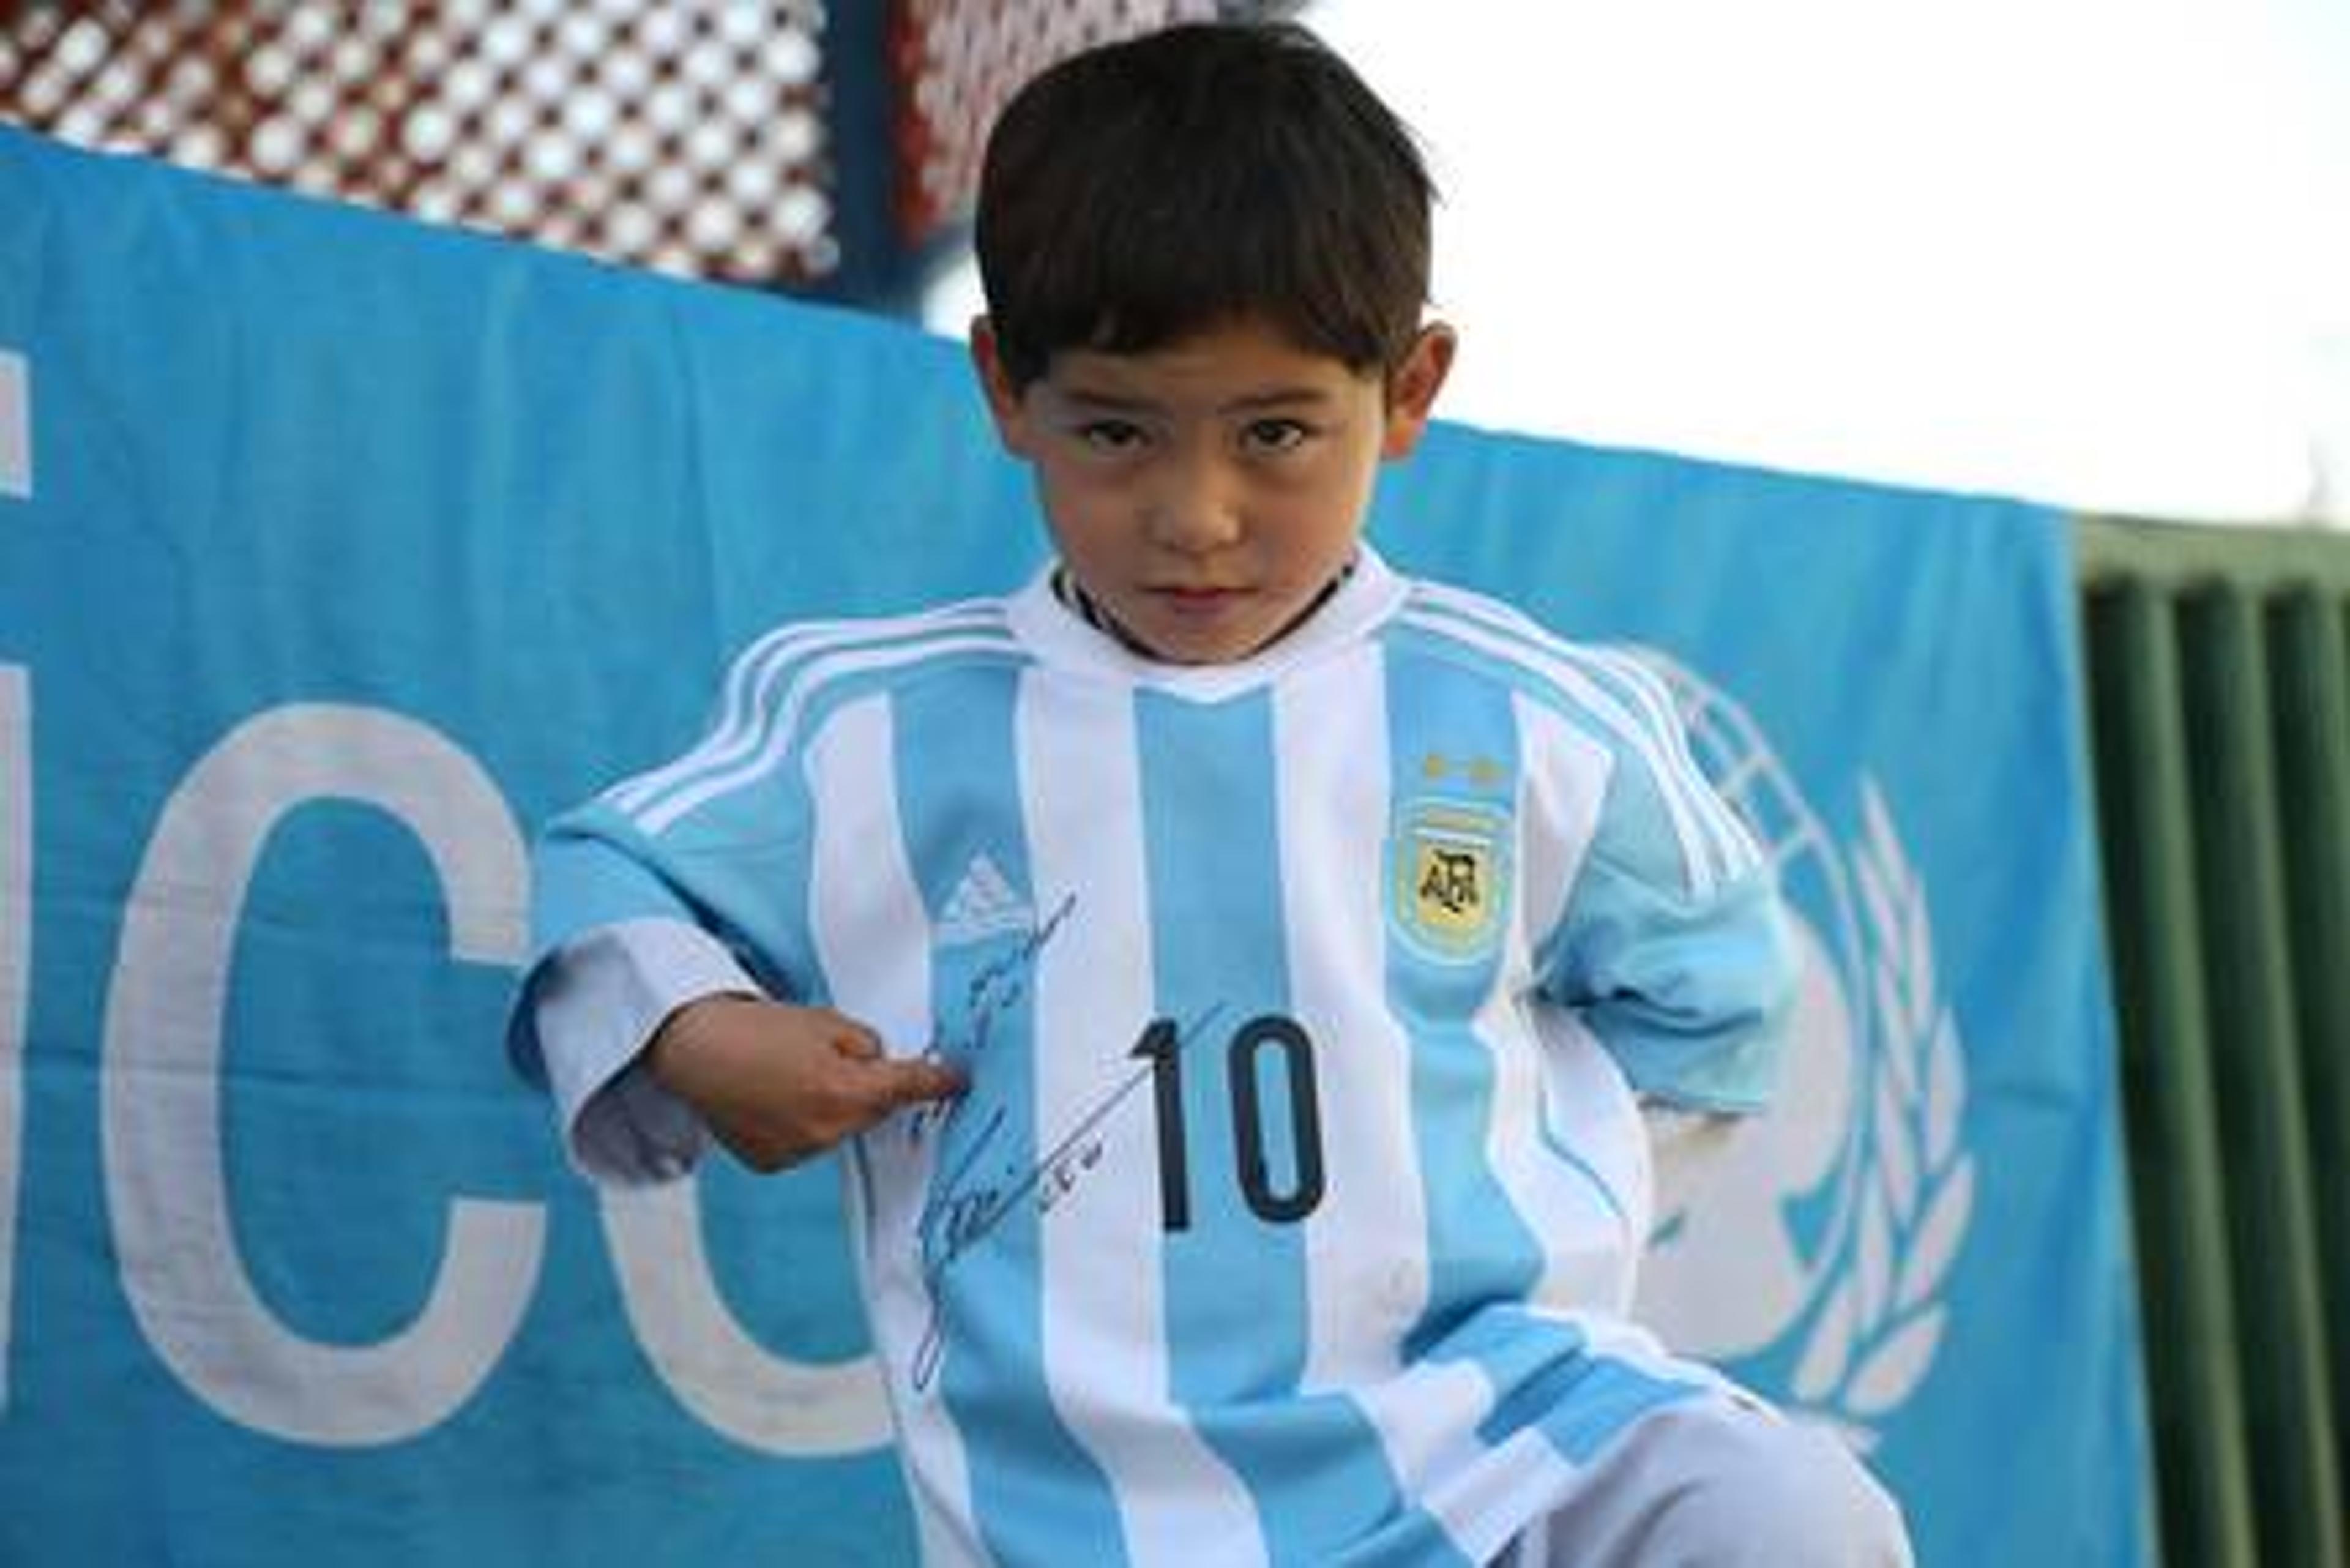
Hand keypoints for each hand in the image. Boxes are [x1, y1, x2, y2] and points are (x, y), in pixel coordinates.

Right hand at [645, 995, 962, 1172]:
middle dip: (866, 1088)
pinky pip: (806, 1142)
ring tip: (791, 1074)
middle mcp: (825, 1132)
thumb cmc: (755, 1029)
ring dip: (832, 1107)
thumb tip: (879, 1064)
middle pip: (871, 1111)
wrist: (692, 1049)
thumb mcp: (825, 1022)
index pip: (907, 1088)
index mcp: (844, 1092)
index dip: (937, 1082)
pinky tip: (775, 1096)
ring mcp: (797, 1152)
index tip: (958, 1080)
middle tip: (834, 1058)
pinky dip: (802, 1122)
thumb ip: (865, 1046)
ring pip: (839, 1129)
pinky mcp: (771, 1162)